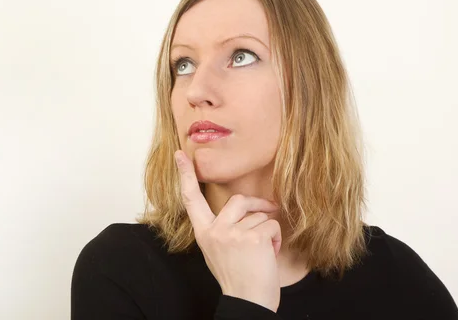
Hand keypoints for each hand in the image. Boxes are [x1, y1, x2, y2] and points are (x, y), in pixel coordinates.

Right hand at [175, 150, 282, 312]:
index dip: (185, 175)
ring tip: (261, 253)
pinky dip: (276, 238)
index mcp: (203, 233)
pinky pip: (272, 224)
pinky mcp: (253, 236)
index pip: (191, 199)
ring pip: (260, 216)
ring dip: (268, 232)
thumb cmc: (237, 278)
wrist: (248, 303)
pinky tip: (269, 254)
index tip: (180, 155)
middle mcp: (215, 231)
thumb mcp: (218, 251)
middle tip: (268, 211)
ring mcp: (233, 233)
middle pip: (238, 200)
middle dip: (256, 205)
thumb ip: (222, 229)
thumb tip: (239, 210)